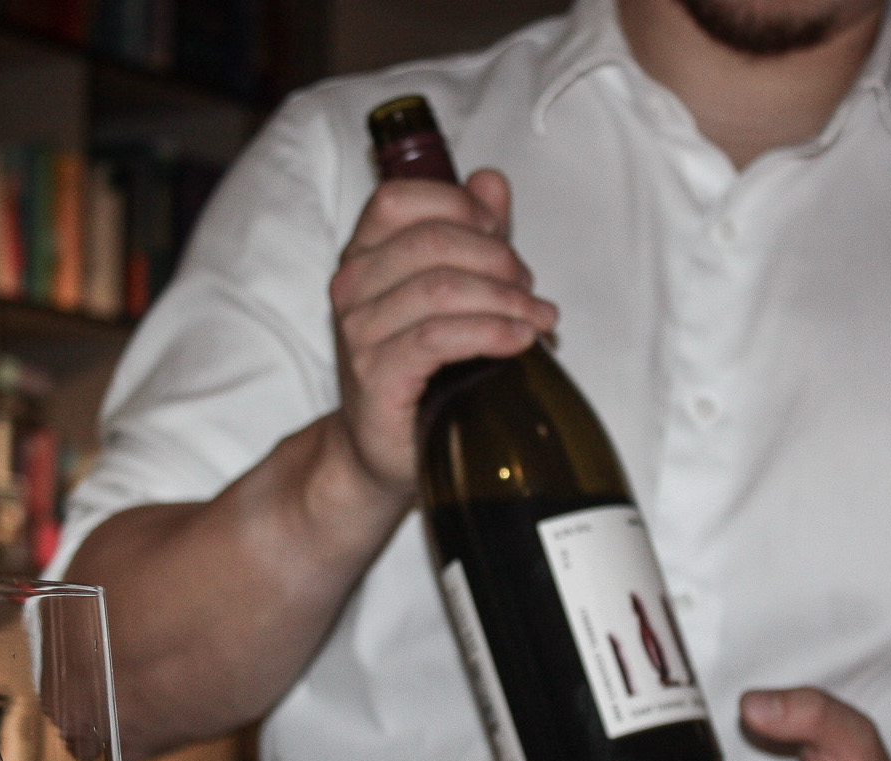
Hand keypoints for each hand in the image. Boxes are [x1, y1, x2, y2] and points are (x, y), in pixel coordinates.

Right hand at [327, 169, 558, 493]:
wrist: (381, 449)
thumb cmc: (416, 369)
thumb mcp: (444, 291)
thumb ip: (468, 232)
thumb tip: (491, 181)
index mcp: (362, 255)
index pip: (400, 199)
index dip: (458, 204)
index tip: (500, 231)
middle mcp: (351, 288)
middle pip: (433, 241)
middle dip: (497, 259)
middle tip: (529, 289)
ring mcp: (359, 333)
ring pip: (442, 288)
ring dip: (505, 298)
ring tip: (538, 319)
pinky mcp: (376, 376)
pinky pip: (439, 338)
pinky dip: (490, 332)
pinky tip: (520, 339)